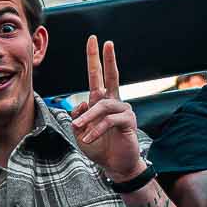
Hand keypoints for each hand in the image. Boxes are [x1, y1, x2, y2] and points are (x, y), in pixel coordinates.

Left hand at [72, 35, 143, 180]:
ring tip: (80, 129)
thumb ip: (77, 117)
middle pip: (110, 77)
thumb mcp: (80, 132)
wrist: (116, 167)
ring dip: (88, 118)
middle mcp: (114, 102)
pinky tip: (89, 138)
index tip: (94, 40)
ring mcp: (123, 110)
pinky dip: (96, 130)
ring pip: (102, 106)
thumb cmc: (100, 149)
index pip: (97, 77)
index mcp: (102, 102)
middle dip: (107, 59)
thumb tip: (81, 105)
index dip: (95, 59)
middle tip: (106, 42)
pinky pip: (108, 121)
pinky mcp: (128, 122)